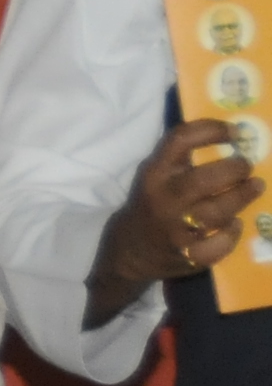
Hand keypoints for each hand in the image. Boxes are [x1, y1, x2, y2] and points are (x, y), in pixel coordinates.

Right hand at [89, 119, 260, 320]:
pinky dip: (231, 234)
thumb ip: (181, 160)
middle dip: (235, 170)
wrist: (129, 251)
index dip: (212, 130)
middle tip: (247, 166)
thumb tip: (231, 138)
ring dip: (242, 197)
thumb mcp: (156, 177)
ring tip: (255, 187)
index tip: (235, 132)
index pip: (180, 141)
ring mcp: (174, 230)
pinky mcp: (186, 255)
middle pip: (204, 180)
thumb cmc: (150, 206)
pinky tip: (233, 225)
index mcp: (154, 175)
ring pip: (216, 213)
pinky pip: (218, 245)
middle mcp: (163, 200)